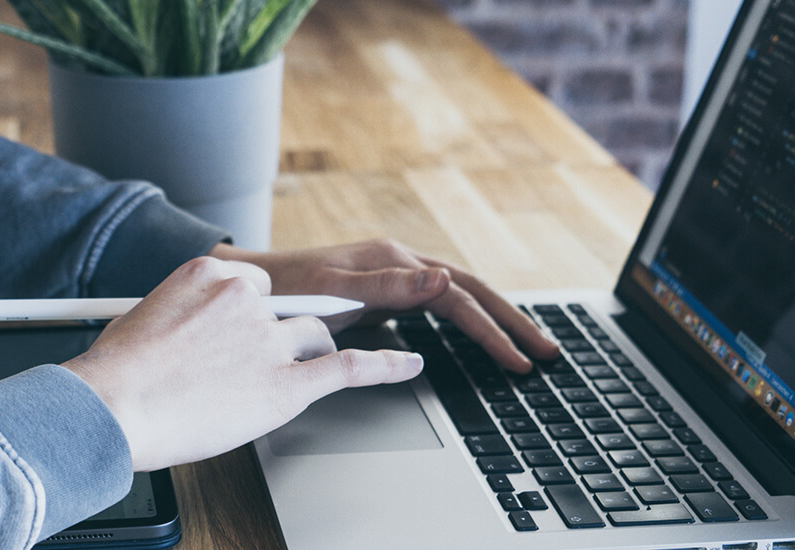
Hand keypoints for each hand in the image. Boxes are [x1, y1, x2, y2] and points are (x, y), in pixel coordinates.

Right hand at [62, 256, 423, 470]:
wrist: (112, 406)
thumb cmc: (116, 375)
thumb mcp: (145, 319)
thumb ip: (183, 317)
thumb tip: (190, 337)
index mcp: (209, 274)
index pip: (257, 286)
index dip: (252, 316)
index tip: (239, 334)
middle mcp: (247, 299)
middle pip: (289, 311)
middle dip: (280, 335)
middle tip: (257, 361)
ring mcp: (270, 340)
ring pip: (311, 338)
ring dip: (308, 354)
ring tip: (285, 376)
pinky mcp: (286, 383)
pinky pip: (349, 366)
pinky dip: (386, 364)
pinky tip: (408, 363)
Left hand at [209, 240, 559, 372]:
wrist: (244, 284)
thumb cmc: (281, 288)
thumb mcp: (332, 287)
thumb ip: (387, 284)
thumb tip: (444, 280)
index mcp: (396, 261)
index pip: (462, 298)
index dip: (494, 331)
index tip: (521, 362)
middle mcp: (401, 263)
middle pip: (472, 292)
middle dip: (513, 323)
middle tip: (550, 354)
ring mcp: (394, 278)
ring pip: (459, 299)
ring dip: (495, 322)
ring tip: (528, 349)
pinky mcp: (383, 294)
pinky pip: (437, 309)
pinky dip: (465, 324)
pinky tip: (479, 342)